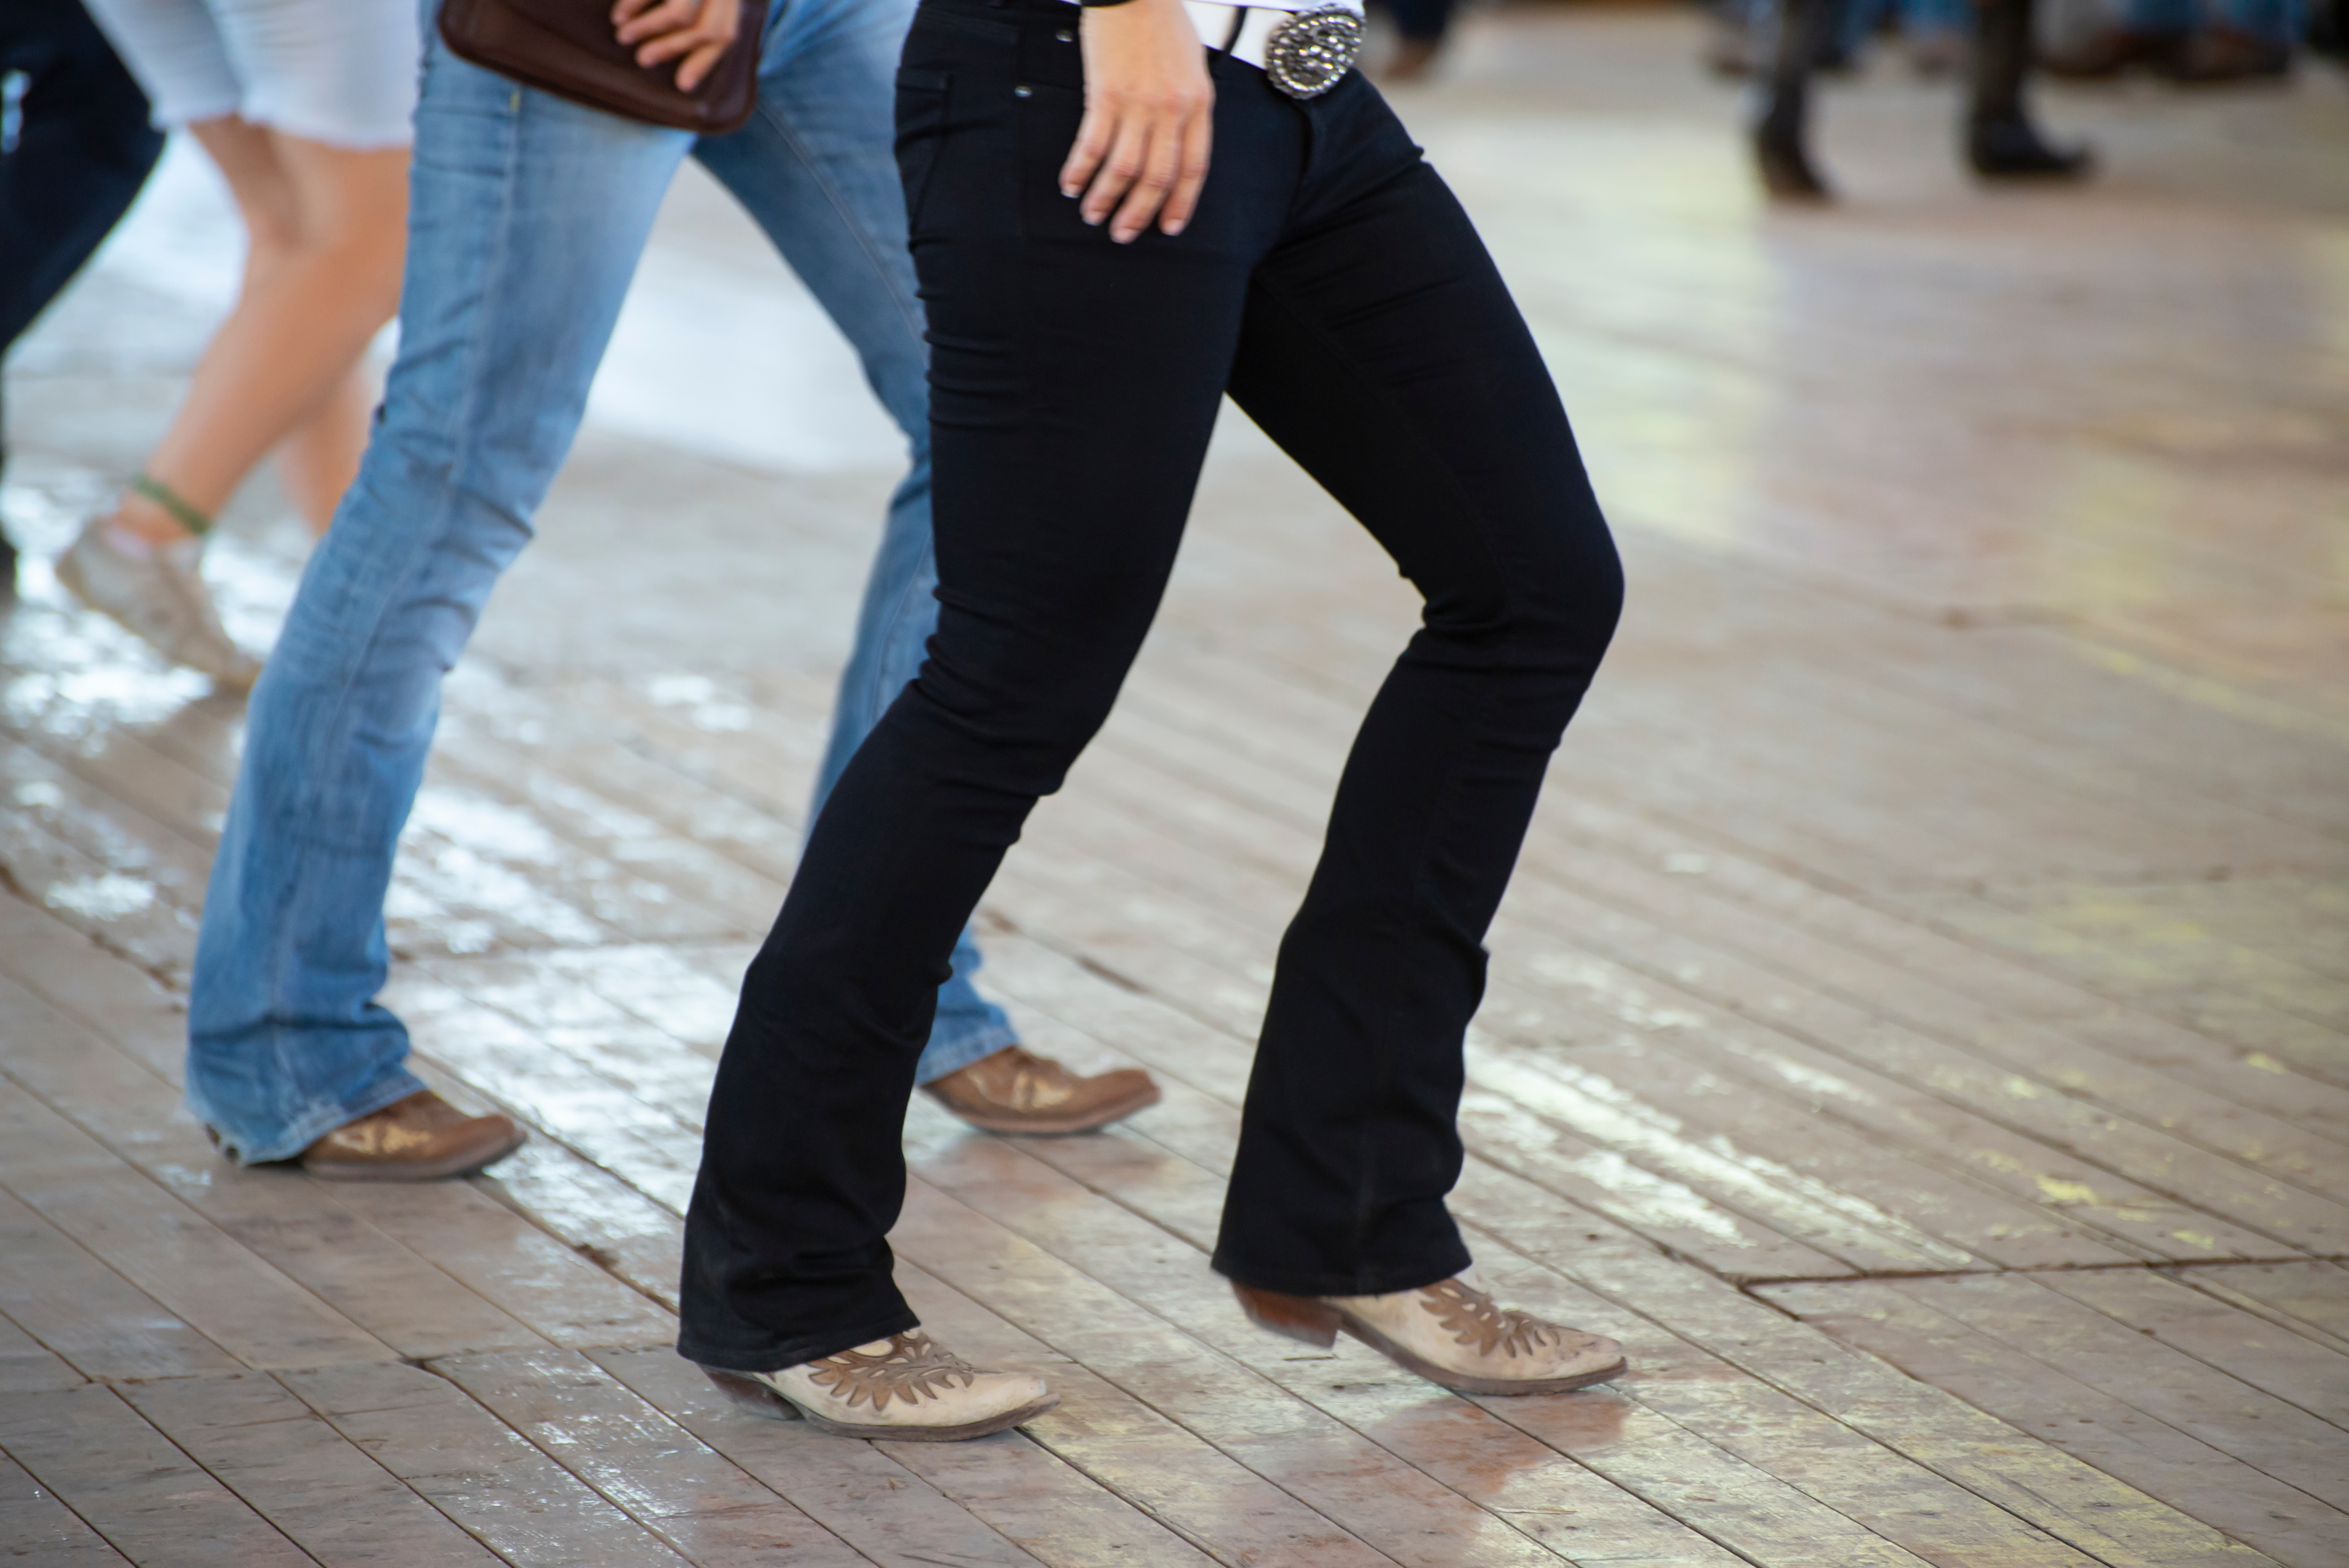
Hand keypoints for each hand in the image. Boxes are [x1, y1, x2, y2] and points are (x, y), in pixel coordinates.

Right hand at [612, 0, 743, 91]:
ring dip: (648, 28)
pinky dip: (633, 4)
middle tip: (642, 60)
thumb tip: (686, 72)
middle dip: (670, 48)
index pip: (723, 36)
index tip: (682, 85)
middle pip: (704, 29)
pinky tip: (619, 15)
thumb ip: (705, 19)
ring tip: (622, 36)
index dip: (703, 62)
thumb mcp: (708, 2)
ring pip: (681, 14)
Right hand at [1061, 0, 1213, 242]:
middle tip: (1123, 233)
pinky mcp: (1106, 96)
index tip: (1168, 226)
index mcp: (1197, 104)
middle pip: (1157, 177)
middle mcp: (1171, 110)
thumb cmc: (1162, 23)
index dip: (1180, 203)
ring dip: (1106, 198)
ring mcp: (1139, 105)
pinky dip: (1081, 170)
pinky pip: (1093, 145)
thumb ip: (1187, 107)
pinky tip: (1072, 183)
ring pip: (1124, 170)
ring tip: (1093, 215)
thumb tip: (1175, 143)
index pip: (1193, 168)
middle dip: (1139, 213)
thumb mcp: (1191, 66)